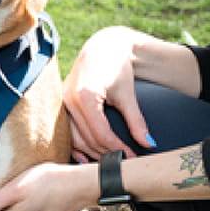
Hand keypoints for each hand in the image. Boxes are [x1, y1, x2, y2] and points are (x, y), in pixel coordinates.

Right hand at [63, 26, 155, 162]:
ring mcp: (62, 102)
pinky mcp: (61, 104)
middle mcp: (68, 100)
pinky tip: (85, 158)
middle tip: (122, 163)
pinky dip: (75, 146)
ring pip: (74, 138)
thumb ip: (136, 121)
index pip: (100, 133)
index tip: (130, 157)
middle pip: (87, 138)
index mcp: (85, 95)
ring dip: (91, 152)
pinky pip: (66, 131)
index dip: (116, 148)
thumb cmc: (116, 66)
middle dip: (105, 153)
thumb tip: (148, 144)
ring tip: (108, 161)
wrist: (103, 47)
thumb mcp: (128, 94)